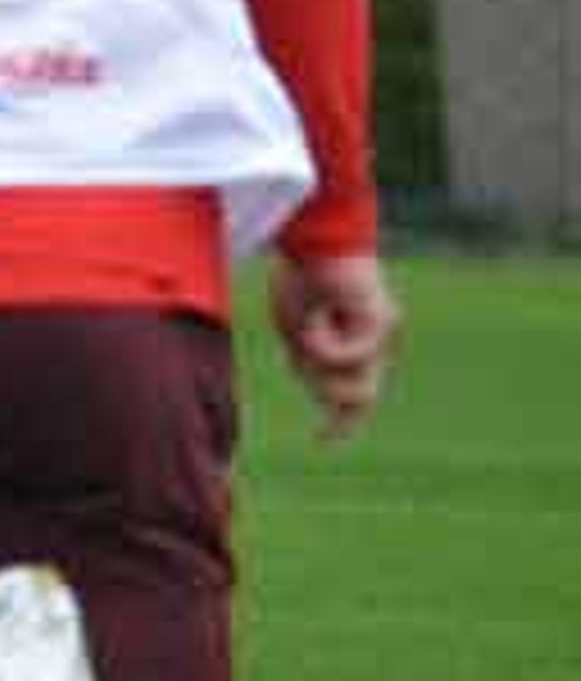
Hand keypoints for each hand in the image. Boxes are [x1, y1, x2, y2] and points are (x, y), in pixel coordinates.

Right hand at [272, 252, 398, 440]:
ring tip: (310, 325)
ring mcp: (383, 337)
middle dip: (327, 389)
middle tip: (305, 358)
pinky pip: (348, 355)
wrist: (317, 240)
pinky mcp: (380, 325)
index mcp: (357, 347)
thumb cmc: (303, 279)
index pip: (358, 397)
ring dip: (320, 361)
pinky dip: (322, 340)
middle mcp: (377, 346)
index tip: (323, 440)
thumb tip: (326, 392)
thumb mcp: (297, 331)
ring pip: (354, 382)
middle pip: (359, 398)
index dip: (342, 422)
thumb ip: (311, 362)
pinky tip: (319, 313)